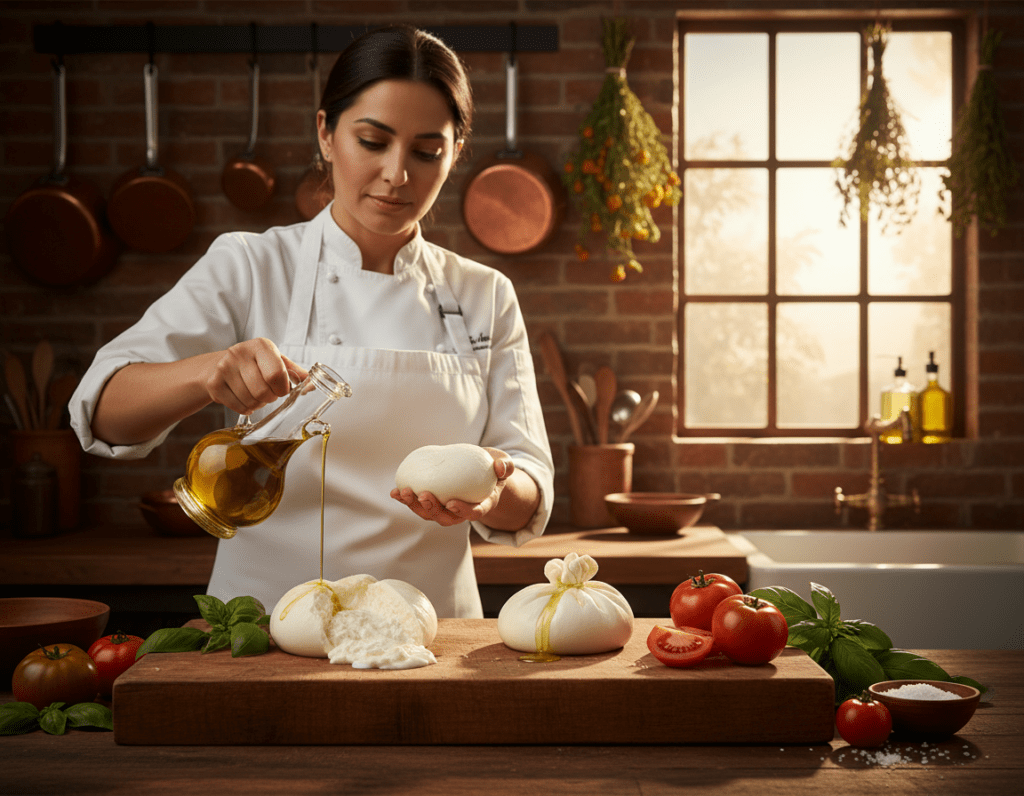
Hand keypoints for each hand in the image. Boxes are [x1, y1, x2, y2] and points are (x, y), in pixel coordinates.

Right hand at [204, 338, 306, 415]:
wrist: (218, 365)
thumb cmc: (254, 364)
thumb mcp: (276, 362)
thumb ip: (296, 373)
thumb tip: (314, 385)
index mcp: (261, 345)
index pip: (277, 375)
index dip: (282, 389)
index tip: (281, 389)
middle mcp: (240, 352)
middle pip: (263, 391)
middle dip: (269, 398)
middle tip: (267, 392)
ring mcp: (224, 367)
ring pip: (250, 401)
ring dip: (257, 404)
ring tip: (254, 394)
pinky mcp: (214, 383)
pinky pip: (238, 407)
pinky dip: (244, 408)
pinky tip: (242, 398)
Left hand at [390, 449, 513, 526]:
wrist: (481, 471)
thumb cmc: (492, 469)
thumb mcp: (504, 466)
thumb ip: (506, 467)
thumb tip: (500, 467)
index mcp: (482, 505)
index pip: (474, 513)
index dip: (463, 510)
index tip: (452, 502)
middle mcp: (462, 511)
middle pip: (446, 518)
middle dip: (433, 509)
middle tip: (424, 495)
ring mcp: (446, 508)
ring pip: (429, 514)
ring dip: (415, 506)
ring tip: (404, 493)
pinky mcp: (434, 501)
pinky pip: (418, 503)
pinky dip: (406, 499)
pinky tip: (395, 491)